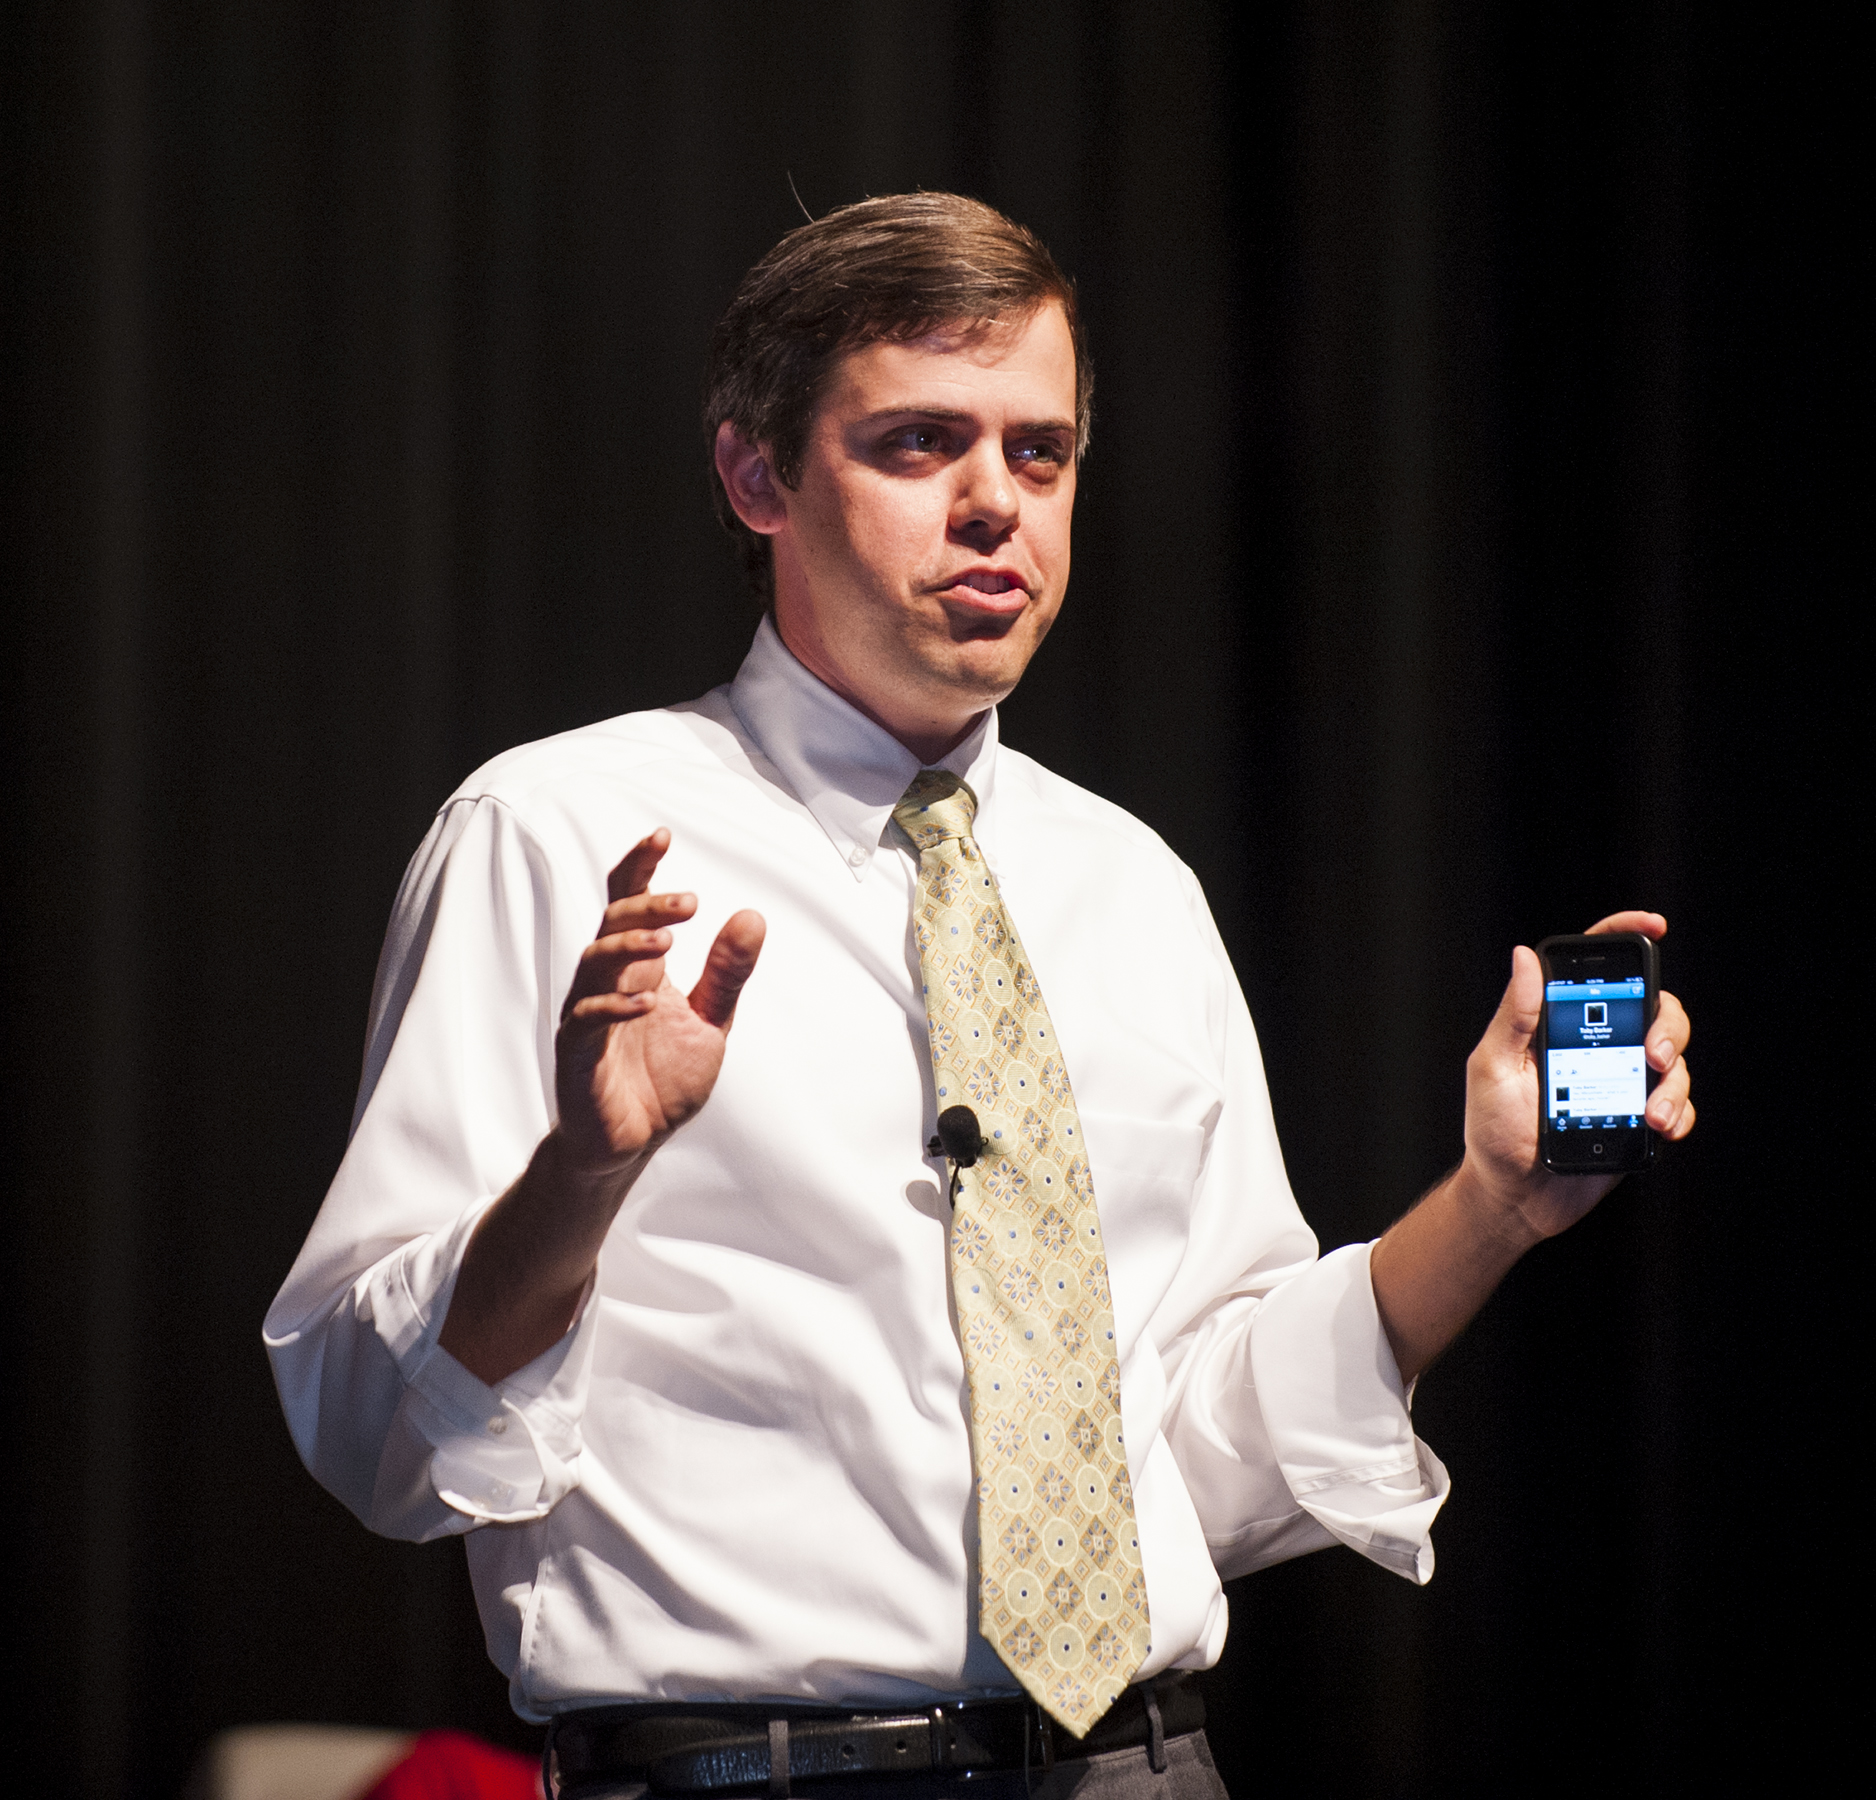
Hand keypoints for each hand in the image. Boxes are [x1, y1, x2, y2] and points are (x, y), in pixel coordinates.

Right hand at [555, 829, 766, 1170]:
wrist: (632, 1143)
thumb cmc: (663, 1079)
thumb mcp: (709, 1021)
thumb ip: (726, 973)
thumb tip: (752, 916)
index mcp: (637, 967)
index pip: (629, 903)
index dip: (639, 868)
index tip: (662, 836)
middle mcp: (607, 982)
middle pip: (613, 923)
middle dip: (646, 906)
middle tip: (690, 901)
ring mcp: (588, 1015)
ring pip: (593, 962)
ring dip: (628, 946)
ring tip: (668, 942)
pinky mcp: (578, 1055)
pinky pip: (587, 1020)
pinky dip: (614, 1007)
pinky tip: (646, 1003)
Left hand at [1371, 910, 1692, 1380]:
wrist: (1514, 1197)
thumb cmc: (1493, 1130)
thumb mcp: (1493, 1068)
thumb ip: (1515, 1015)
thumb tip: (1524, 957)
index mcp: (1559, 1023)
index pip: (1596, 969)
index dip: (1624, 937)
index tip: (1654, 926)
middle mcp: (1597, 1045)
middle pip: (1655, 1009)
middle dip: (1667, 1025)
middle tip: (1652, 1053)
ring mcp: (1623, 1080)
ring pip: (1675, 1057)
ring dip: (1674, 1080)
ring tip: (1651, 1113)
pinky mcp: (1640, 1118)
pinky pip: (1679, 1105)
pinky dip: (1679, 1112)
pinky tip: (1659, 1127)